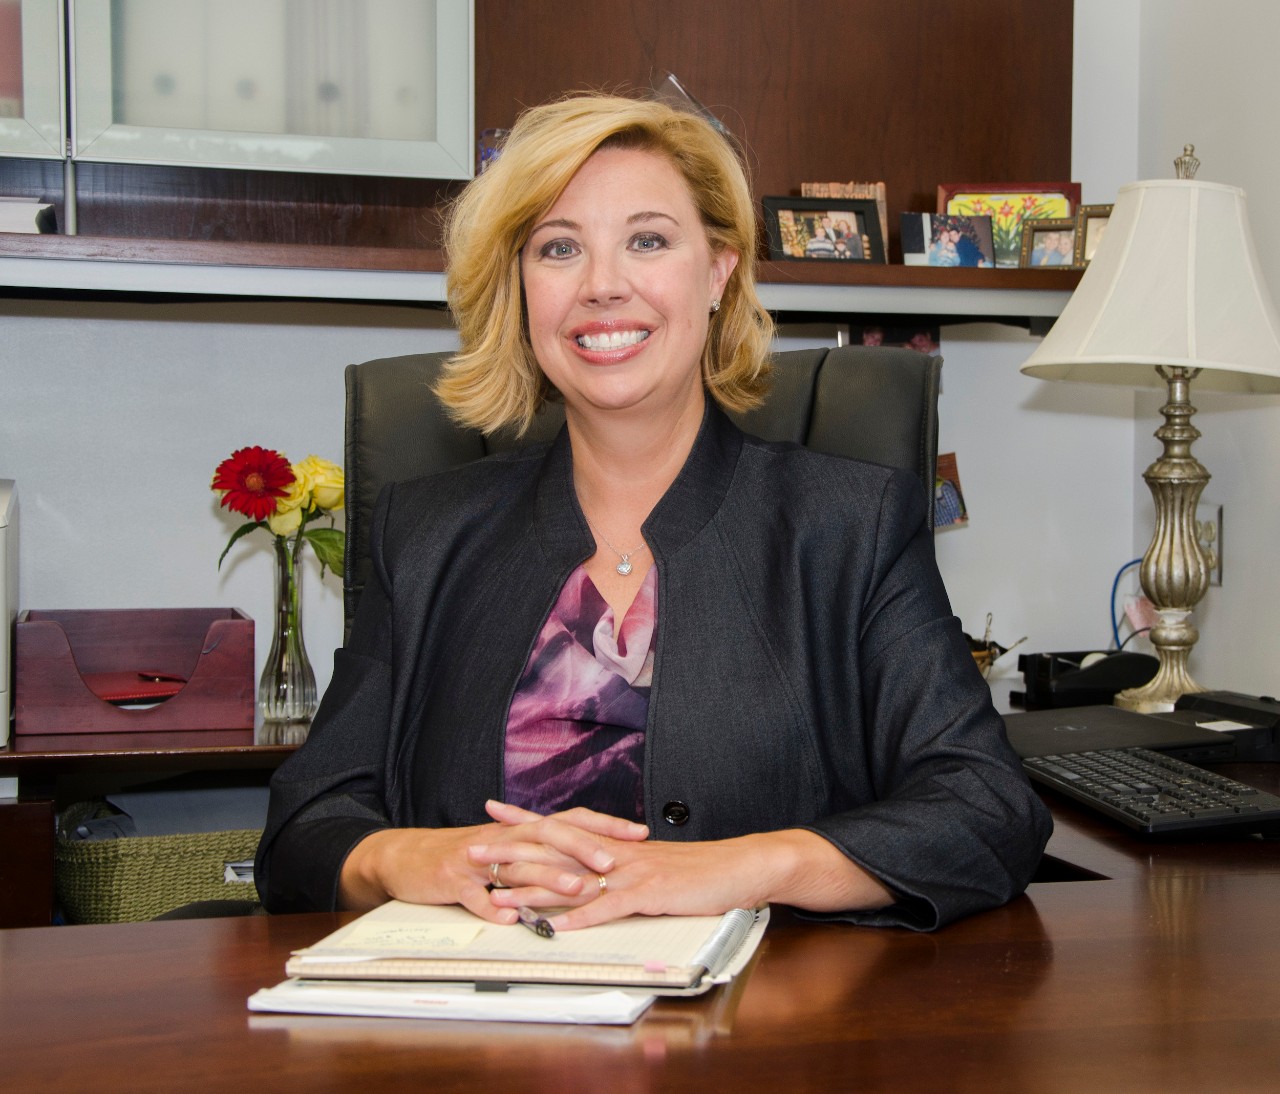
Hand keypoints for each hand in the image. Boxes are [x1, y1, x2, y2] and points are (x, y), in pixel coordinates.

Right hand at [339, 803, 646, 923]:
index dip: (605, 824)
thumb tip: (593, 858)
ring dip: (548, 878)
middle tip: (612, 863)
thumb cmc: (466, 856)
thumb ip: (547, 853)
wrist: (408, 857)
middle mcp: (504, 838)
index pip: (571, 819)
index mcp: (522, 830)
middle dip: (583, 847)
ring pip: (517, 866)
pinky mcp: (452, 881)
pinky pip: (473, 896)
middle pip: (549, 836)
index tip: (639, 833)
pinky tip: (508, 920)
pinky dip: (488, 907)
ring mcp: (478, 860)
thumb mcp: (509, 849)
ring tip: (576, 890)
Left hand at [476, 802, 893, 929]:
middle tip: (473, 847)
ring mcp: (632, 871)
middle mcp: (617, 851)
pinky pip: (611, 905)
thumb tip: (593, 873)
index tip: (492, 810)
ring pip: (574, 874)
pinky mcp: (651, 893)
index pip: (562, 824)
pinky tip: (559, 926)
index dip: (526, 818)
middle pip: (555, 846)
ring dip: (534, 883)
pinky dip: (583, 916)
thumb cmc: (699, 869)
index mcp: (615, 843)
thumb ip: (621, 866)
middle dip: (512, 847)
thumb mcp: (653, 864)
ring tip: (498, 889)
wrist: (741, 865)